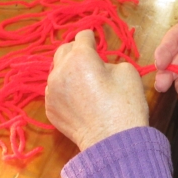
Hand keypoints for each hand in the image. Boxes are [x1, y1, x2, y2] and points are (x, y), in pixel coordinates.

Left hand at [45, 30, 148, 150]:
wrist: (114, 141)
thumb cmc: (125, 105)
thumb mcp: (127, 72)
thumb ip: (109, 62)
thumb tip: (100, 67)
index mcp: (80, 57)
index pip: (82, 36)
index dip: (92, 38)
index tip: (96, 42)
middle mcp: (60, 71)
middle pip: (63, 50)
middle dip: (76, 51)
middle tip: (90, 59)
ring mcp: (51, 91)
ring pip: (57, 71)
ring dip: (69, 71)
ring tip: (85, 83)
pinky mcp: (50, 109)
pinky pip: (55, 91)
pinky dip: (66, 90)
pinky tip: (80, 100)